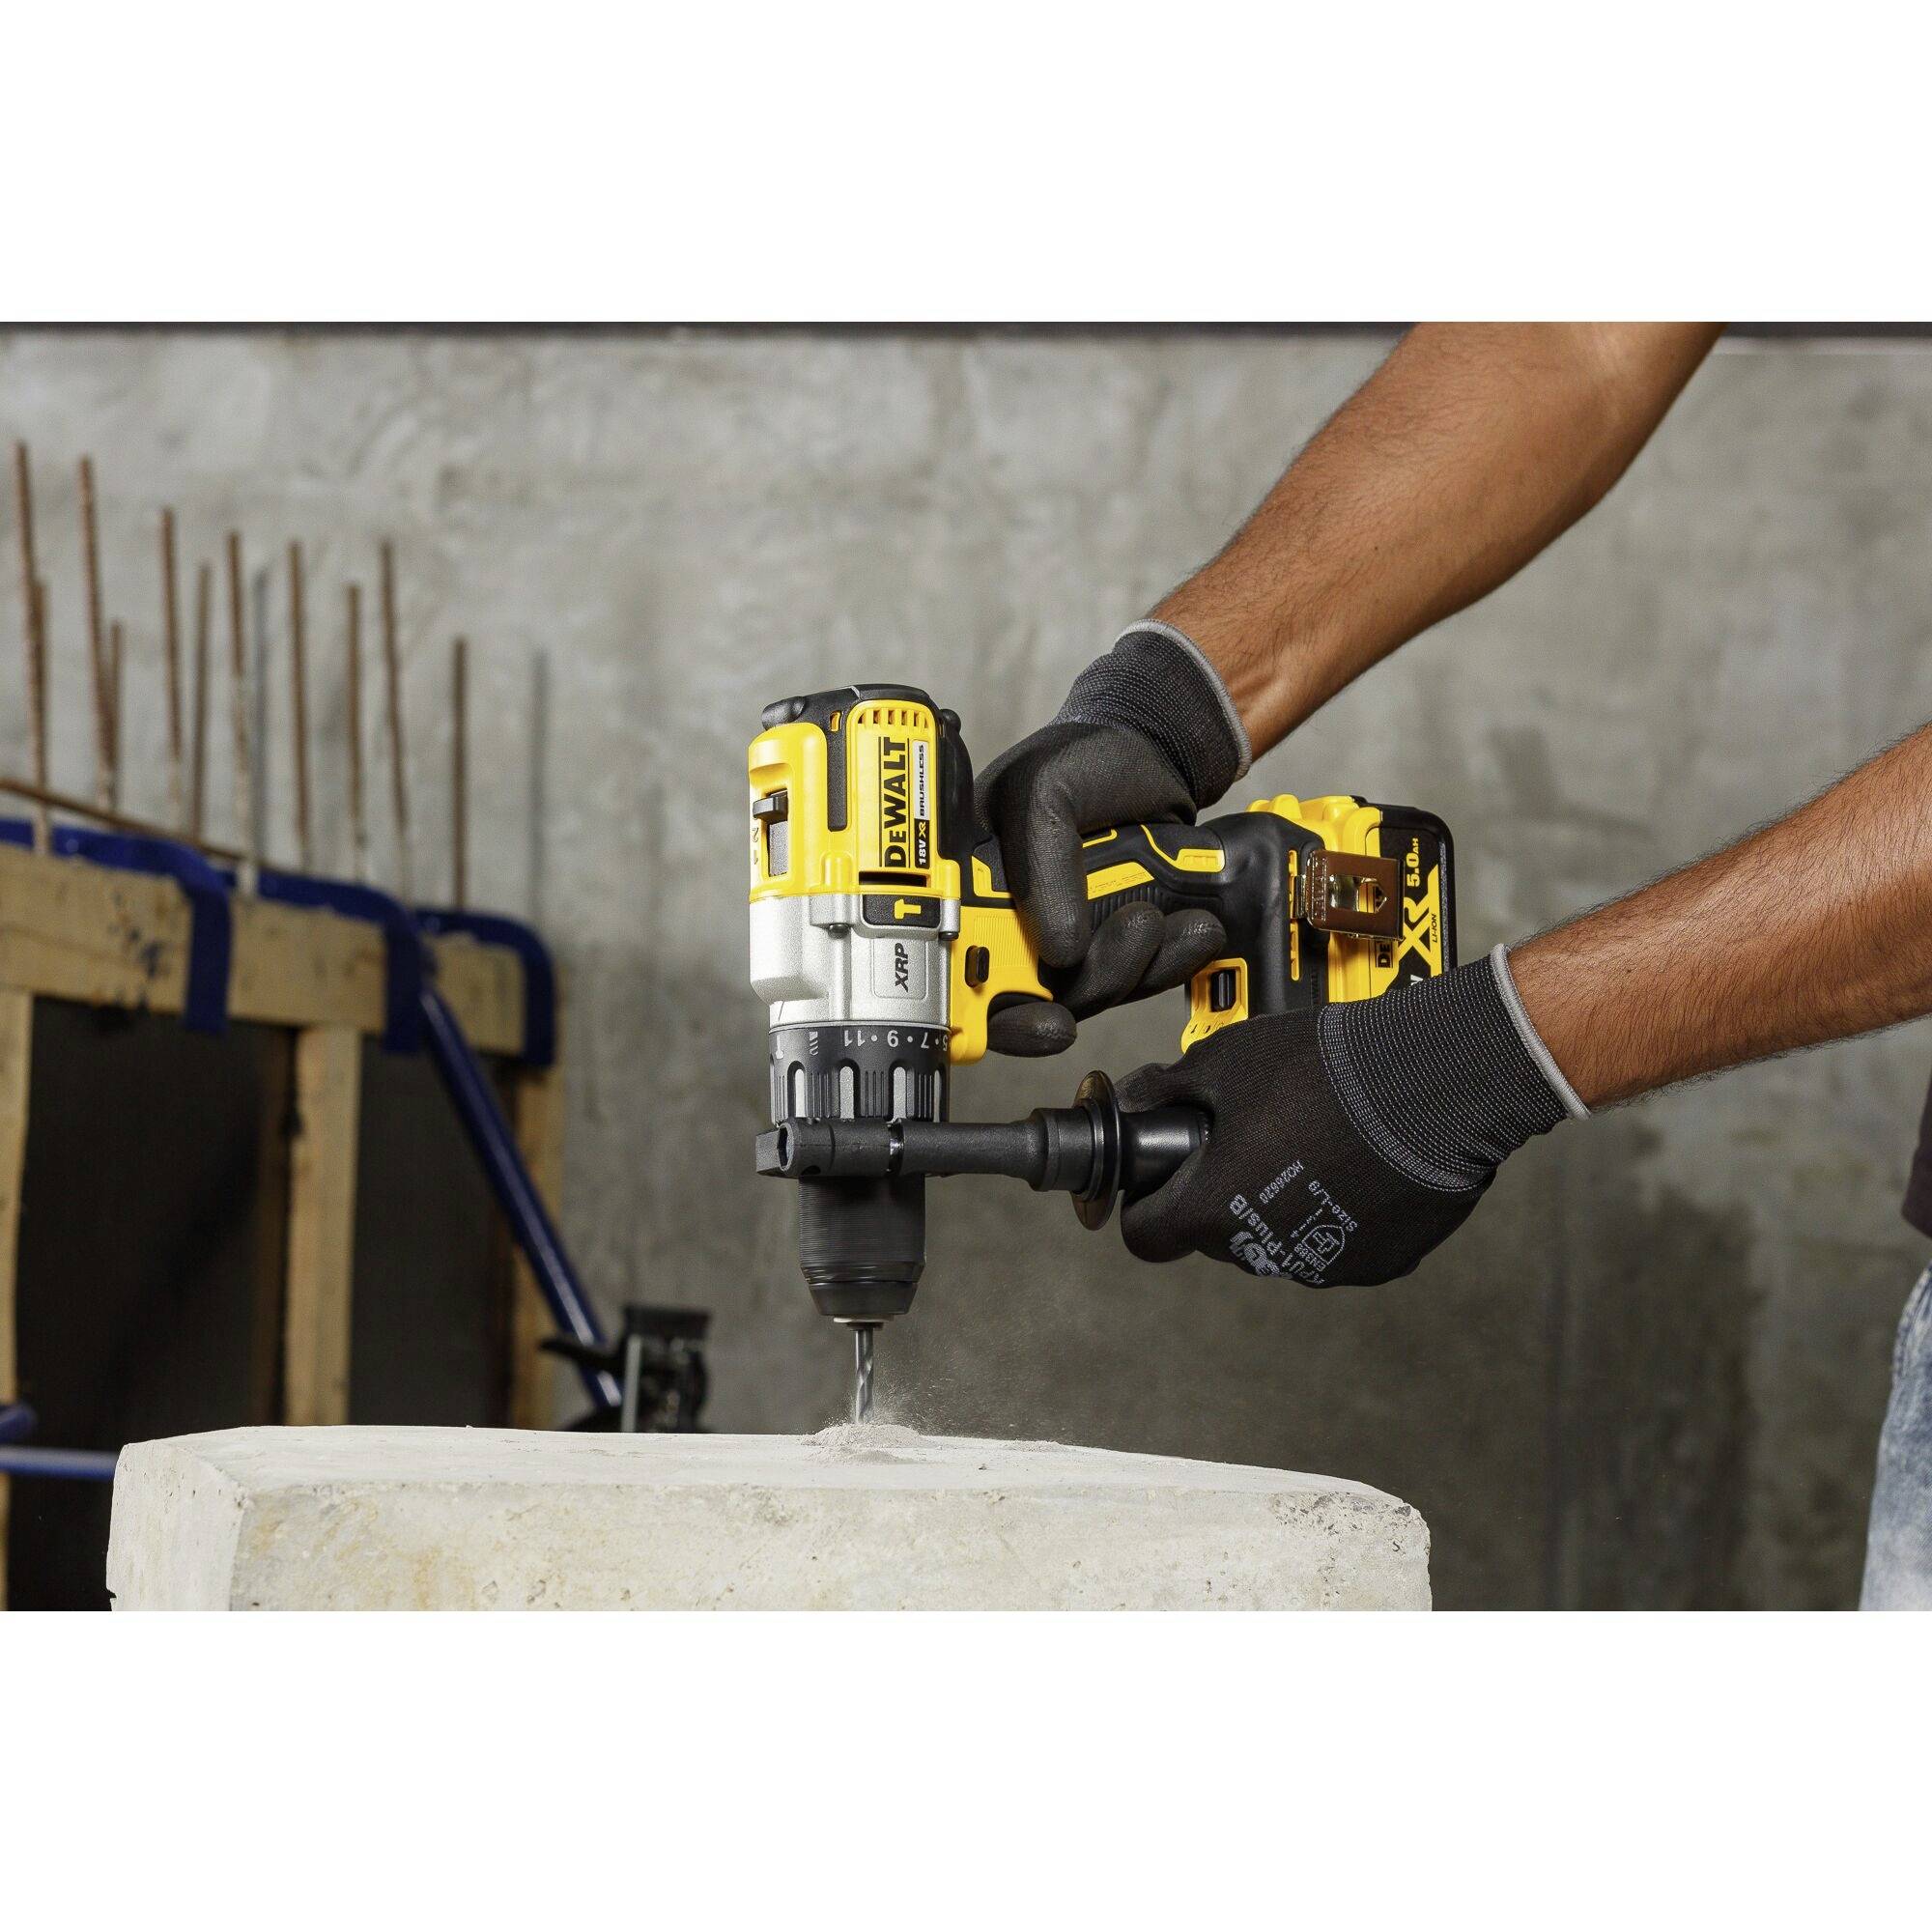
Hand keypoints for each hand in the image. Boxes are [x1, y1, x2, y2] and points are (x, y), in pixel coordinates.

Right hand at [975, 624, 1249, 1055]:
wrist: (1159, 751)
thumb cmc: (1086, 756)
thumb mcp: (1046, 790)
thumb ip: (1043, 866)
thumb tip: (1060, 952)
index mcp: (965, 885)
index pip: (953, 964)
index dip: (981, 1005)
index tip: (1035, 1011)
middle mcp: (1006, 922)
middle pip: (1027, 1000)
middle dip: (1084, 988)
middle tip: (1130, 933)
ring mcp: (1060, 937)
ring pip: (1088, 996)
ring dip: (1133, 967)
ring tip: (1159, 915)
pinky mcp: (1112, 945)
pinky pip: (1135, 981)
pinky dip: (1167, 963)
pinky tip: (1192, 930)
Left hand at [1113, 948, 1583, 1282]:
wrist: (1435, 1080)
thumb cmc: (1323, 1069)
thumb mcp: (1225, 1060)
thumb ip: (1167, 1087)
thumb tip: (1135, 1096)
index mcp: (1213, 1211)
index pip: (1146, 1237)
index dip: (1148, 1203)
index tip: (1167, 1171)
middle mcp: (1264, 1253)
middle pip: (1216, 1237)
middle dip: (1220, 1194)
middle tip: (1248, 1138)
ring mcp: (1326, 1264)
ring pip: (1278, 1243)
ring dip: (1280, 1206)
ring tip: (1311, 1143)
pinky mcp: (1381, 1263)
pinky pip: (1339, 1244)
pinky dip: (1338, 1214)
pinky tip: (1357, 1164)